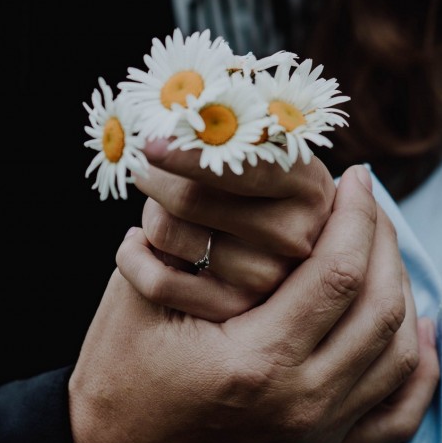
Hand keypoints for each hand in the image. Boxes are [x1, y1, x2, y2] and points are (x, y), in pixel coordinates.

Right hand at [69, 166, 438, 442]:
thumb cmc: (122, 363)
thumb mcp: (145, 291)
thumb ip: (201, 239)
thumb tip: (262, 179)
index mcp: (255, 361)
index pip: (338, 272)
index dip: (356, 215)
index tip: (356, 177)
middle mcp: (299, 403)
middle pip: (381, 307)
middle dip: (385, 240)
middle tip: (369, 203)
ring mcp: (316, 433)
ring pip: (399, 352)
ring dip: (403, 289)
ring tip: (382, 246)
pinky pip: (399, 413)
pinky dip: (421, 368)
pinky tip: (421, 328)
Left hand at [131, 137, 336, 319]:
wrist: (273, 236)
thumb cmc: (253, 174)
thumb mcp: (258, 146)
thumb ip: (223, 136)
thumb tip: (164, 131)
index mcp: (307, 184)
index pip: (242, 167)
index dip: (190, 153)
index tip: (149, 142)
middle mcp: (296, 235)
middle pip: (189, 199)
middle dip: (154, 177)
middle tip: (146, 166)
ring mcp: (269, 279)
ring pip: (166, 231)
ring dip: (150, 213)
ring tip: (163, 208)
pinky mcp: (234, 311)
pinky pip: (157, 281)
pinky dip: (133, 256)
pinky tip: (139, 243)